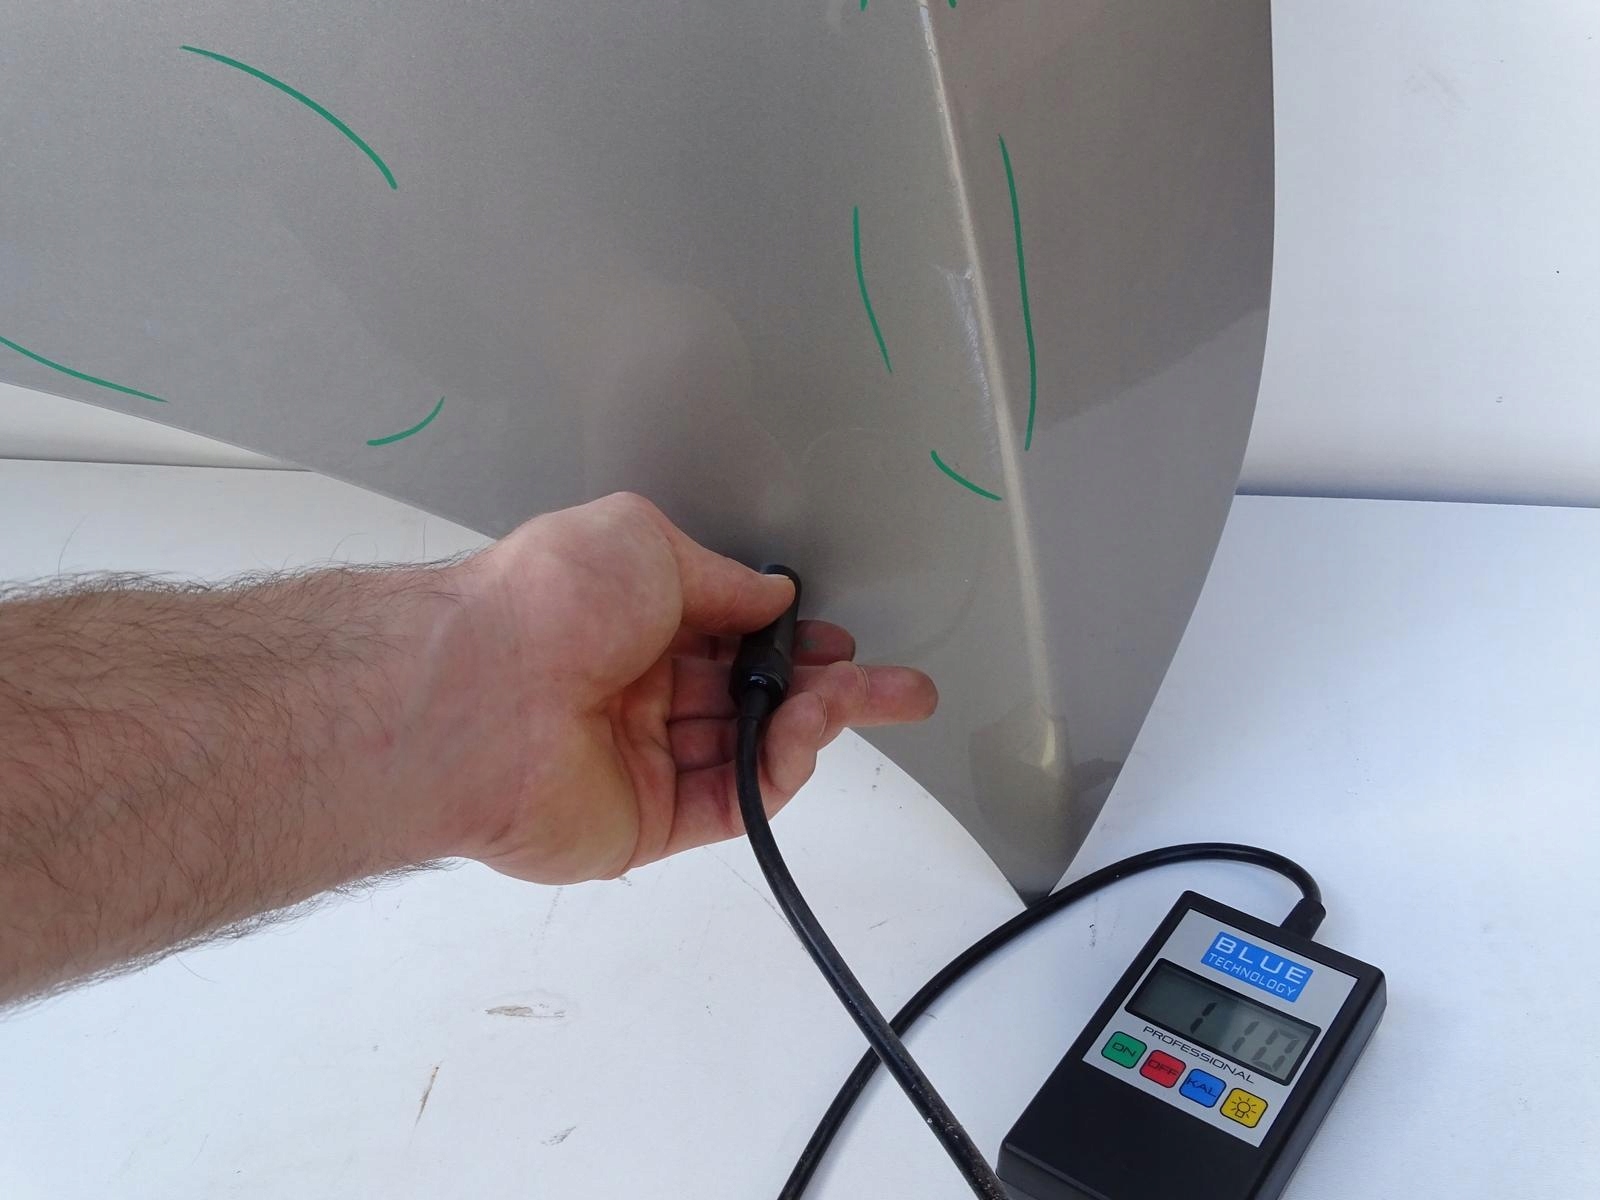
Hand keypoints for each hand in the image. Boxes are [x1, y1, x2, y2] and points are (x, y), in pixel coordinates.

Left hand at [409, 493, 937, 883]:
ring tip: (859, 698)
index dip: (794, 639)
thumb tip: (770, 595)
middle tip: (897, 690)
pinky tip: (808, 735)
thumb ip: (722, 578)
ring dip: (815, 723)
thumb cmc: (547, 601)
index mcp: (631, 621)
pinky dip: (780, 771)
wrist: (479, 694)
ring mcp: (644, 761)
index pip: (734, 638)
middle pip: (755, 698)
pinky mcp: (648, 823)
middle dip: (833, 690)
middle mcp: (639, 691)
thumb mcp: (646, 542)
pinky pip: (733, 803)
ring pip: (753, 750)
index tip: (840, 640)